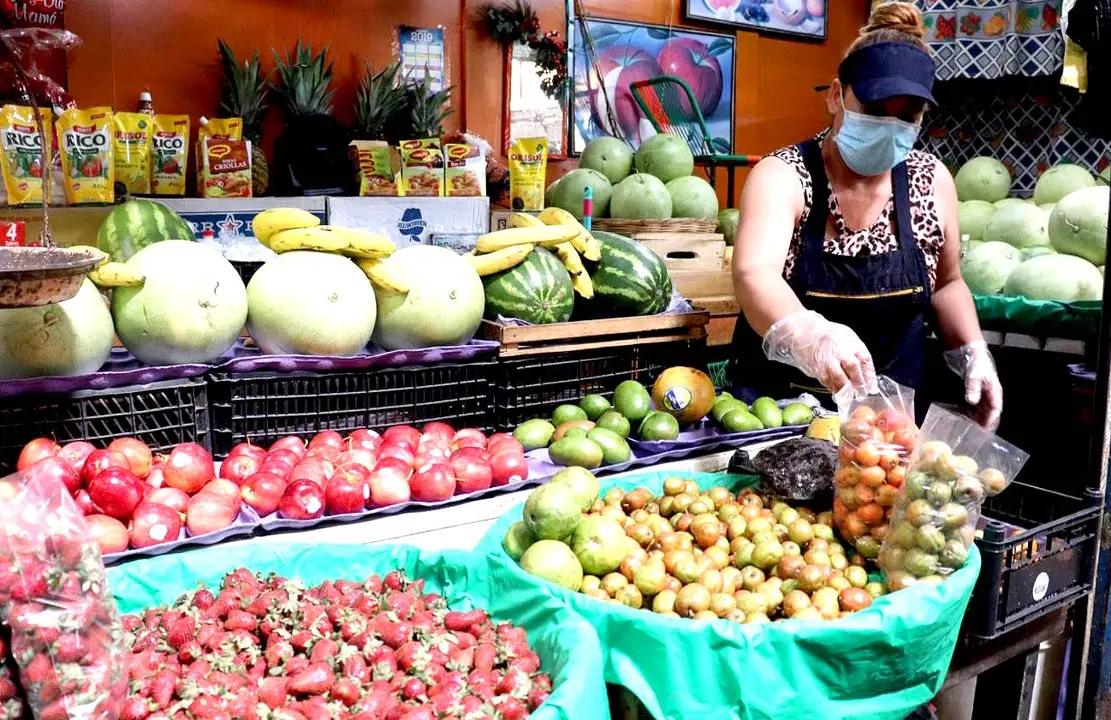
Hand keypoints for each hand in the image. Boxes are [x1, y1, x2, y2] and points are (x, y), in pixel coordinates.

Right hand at [762, 310, 876, 393]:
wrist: (804, 332)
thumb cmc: (828, 336)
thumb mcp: (848, 338)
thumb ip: (857, 354)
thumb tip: (867, 376)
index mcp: (850, 341)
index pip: (864, 358)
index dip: (870, 374)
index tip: (872, 386)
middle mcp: (839, 349)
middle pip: (853, 367)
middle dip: (859, 382)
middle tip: (862, 393)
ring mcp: (827, 360)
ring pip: (839, 378)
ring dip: (847, 390)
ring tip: (850, 397)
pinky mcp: (817, 369)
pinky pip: (828, 382)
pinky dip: (834, 389)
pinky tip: (838, 393)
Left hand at [945, 341, 1001, 429]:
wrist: (970, 352)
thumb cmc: (975, 362)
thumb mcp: (973, 375)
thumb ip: (973, 388)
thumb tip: (972, 401)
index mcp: (995, 390)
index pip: (996, 408)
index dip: (991, 419)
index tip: (985, 428)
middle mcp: (991, 393)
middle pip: (990, 411)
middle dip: (985, 422)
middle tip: (978, 432)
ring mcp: (984, 393)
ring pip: (984, 409)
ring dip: (979, 418)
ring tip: (971, 428)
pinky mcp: (977, 391)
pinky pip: (977, 405)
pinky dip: (973, 412)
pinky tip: (966, 417)